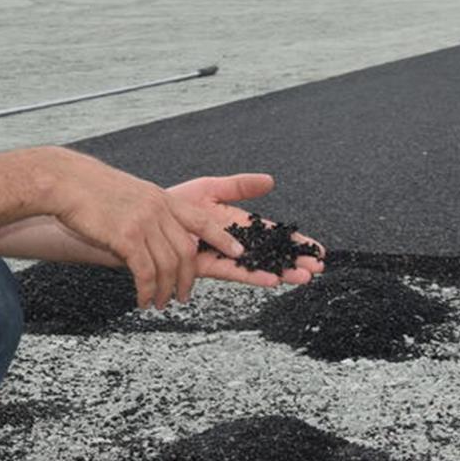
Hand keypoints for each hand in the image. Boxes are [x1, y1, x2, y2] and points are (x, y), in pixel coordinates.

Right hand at [42, 151, 245, 308]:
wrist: (66, 182)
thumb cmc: (93, 190)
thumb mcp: (132, 193)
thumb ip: (150, 211)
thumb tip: (158, 232)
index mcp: (162, 199)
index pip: (202, 220)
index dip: (222, 238)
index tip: (238, 252)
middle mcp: (159, 209)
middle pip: (188, 250)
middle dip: (189, 279)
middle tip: (183, 296)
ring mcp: (144, 222)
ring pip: (168, 265)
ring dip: (166, 290)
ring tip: (160, 303)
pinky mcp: (126, 237)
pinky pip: (145, 272)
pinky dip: (147, 290)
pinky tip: (143, 300)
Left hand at [165, 174, 325, 288]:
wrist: (143, 216)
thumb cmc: (173, 202)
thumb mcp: (211, 188)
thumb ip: (240, 186)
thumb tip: (270, 181)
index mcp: (236, 224)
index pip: (272, 234)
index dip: (294, 242)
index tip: (316, 250)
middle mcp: (231, 243)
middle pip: (269, 254)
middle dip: (294, 261)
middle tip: (317, 268)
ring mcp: (220, 256)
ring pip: (256, 266)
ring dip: (280, 272)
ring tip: (301, 277)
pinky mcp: (205, 266)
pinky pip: (232, 272)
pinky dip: (252, 276)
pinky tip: (271, 279)